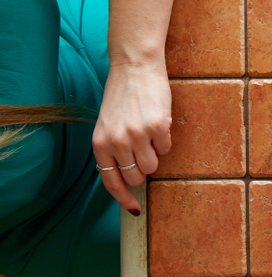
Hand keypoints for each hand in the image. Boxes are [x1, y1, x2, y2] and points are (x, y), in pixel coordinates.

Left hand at [92, 61, 171, 212]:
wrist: (135, 67)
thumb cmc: (122, 95)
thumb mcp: (107, 125)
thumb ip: (113, 150)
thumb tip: (130, 177)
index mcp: (100, 143)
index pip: (111, 182)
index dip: (124, 199)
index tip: (135, 209)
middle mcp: (117, 142)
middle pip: (136, 176)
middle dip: (143, 168)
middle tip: (143, 149)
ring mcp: (138, 135)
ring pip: (153, 165)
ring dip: (155, 153)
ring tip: (149, 133)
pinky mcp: (158, 127)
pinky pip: (167, 147)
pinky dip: (165, 139)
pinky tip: (157, 122)